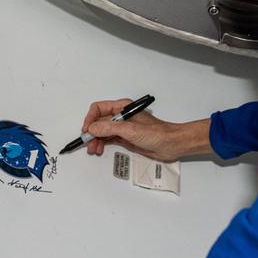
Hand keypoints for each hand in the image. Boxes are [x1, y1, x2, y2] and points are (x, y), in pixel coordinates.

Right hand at [80, 98, 211, 160]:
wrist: (171, 144)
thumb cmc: (156, 133)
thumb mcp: (130, 130)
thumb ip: (110, 128)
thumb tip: (92, 128)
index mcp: (122, 107)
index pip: (99, 108)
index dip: (90, 119)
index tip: (86, 130)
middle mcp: (120, 116)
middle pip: (98, 121)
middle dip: (91, 132)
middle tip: (88, 144)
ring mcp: (122, 127)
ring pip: (102, 131)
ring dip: (95, 140)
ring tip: (94, 150)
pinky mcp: (125, 138)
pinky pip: (108, 139)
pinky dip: (101, 144)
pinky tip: (99, 149)